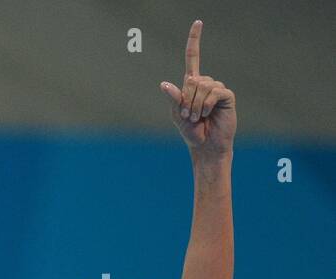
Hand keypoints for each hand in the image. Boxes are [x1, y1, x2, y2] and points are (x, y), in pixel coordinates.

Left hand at [160, 20, 235, 155]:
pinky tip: (207, 115)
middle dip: (186, 100)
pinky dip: (205, 105)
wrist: (205, 145)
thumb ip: (173, 99)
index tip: (198, 22)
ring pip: (202, 87)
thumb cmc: (191, 131)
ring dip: (195, 105)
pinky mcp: (226, 95)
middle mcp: (205, 83)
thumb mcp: (177, 114)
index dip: (194, 40)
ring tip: (197, 117)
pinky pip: (213, 93)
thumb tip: (164, 84)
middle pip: (192, 80)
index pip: (193, 57)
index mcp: (191, 85)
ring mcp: (217, 88)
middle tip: (188, 116)